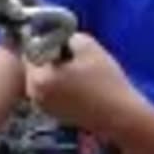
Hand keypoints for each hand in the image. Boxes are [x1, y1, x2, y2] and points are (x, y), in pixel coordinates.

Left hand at [25, 33, 141, 140]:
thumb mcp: (88, 47)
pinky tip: (81, 87)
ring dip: (57, 72)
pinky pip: (51, 92)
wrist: (120, 117)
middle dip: (52, 58)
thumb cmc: (105, 82)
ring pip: (45, 79)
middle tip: (75, 57)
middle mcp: (34, 96)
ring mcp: (42, 108)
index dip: (49, 41)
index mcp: (37, 79)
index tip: (66, 42)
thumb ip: (67, 36)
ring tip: (81, 72)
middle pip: (37, 66)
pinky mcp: (54, 115)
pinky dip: (61, 86)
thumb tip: (58, 37)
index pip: (32, 49)